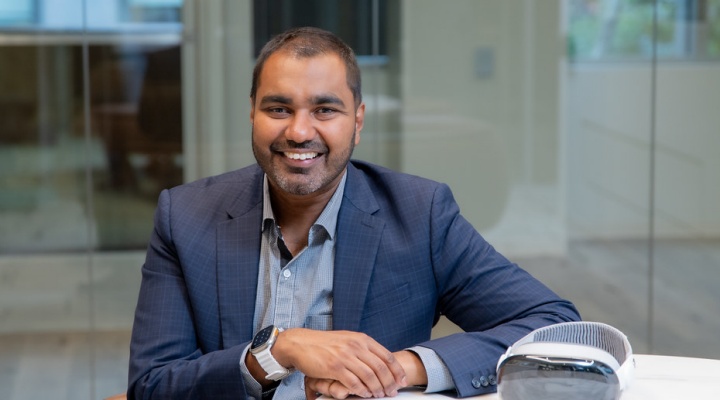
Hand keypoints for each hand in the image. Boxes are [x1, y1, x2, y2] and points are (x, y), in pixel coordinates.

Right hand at [304, 350, 427, 398]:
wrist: (302, 343)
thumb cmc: (324, 343)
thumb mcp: (347, 339)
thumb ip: (363, 347)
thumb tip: (379, 359)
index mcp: (361, 339)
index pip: (386, 355)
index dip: (396, 370)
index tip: (402, 380)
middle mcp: (355, 346)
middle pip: (380, 368)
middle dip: (389, 382)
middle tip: (392, 391)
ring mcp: (345, 356)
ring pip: (369, 376)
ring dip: (377, 389)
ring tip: (379, 395)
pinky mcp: (335, 367)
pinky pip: (354, 383)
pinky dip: (362, 391)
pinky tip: (365, 394)